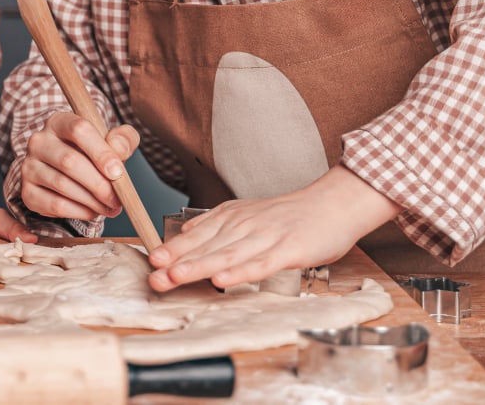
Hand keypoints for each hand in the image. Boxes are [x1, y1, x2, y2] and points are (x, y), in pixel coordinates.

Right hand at [19, 111, 139, 222]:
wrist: (69, 172)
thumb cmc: (94, 153)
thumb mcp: (113, 141)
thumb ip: (123, 139)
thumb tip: (119, 149)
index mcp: (59, 122)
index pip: (79, 130)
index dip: (100, 152)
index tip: (118, 172)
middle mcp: (39, 141)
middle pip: (69, 161)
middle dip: (98, 184)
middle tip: (117, 199)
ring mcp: (29, 166)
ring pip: (62, 185)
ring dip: (91, 201)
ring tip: (109, 207)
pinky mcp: (27, 192)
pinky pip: (55, 205)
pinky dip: (79, 212)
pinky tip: (92, 211)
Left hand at [144, 167, 398, 291]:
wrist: (334, 203)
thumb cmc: (293, 214)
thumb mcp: (250, 212)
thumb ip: (219, 223)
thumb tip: (186, 231)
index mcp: (235, 217)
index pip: (198, 235)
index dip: (173, 249)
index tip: (150, 261)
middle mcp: (246, 225)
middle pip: (207, 247)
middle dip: (177, 262)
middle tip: (153, 276)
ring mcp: (267, 237)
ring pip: (228, 255)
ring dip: (199, 266)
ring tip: (175, 277)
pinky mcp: (289, 250)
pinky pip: (260, 264)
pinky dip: (240, 273)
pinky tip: (222, 281)